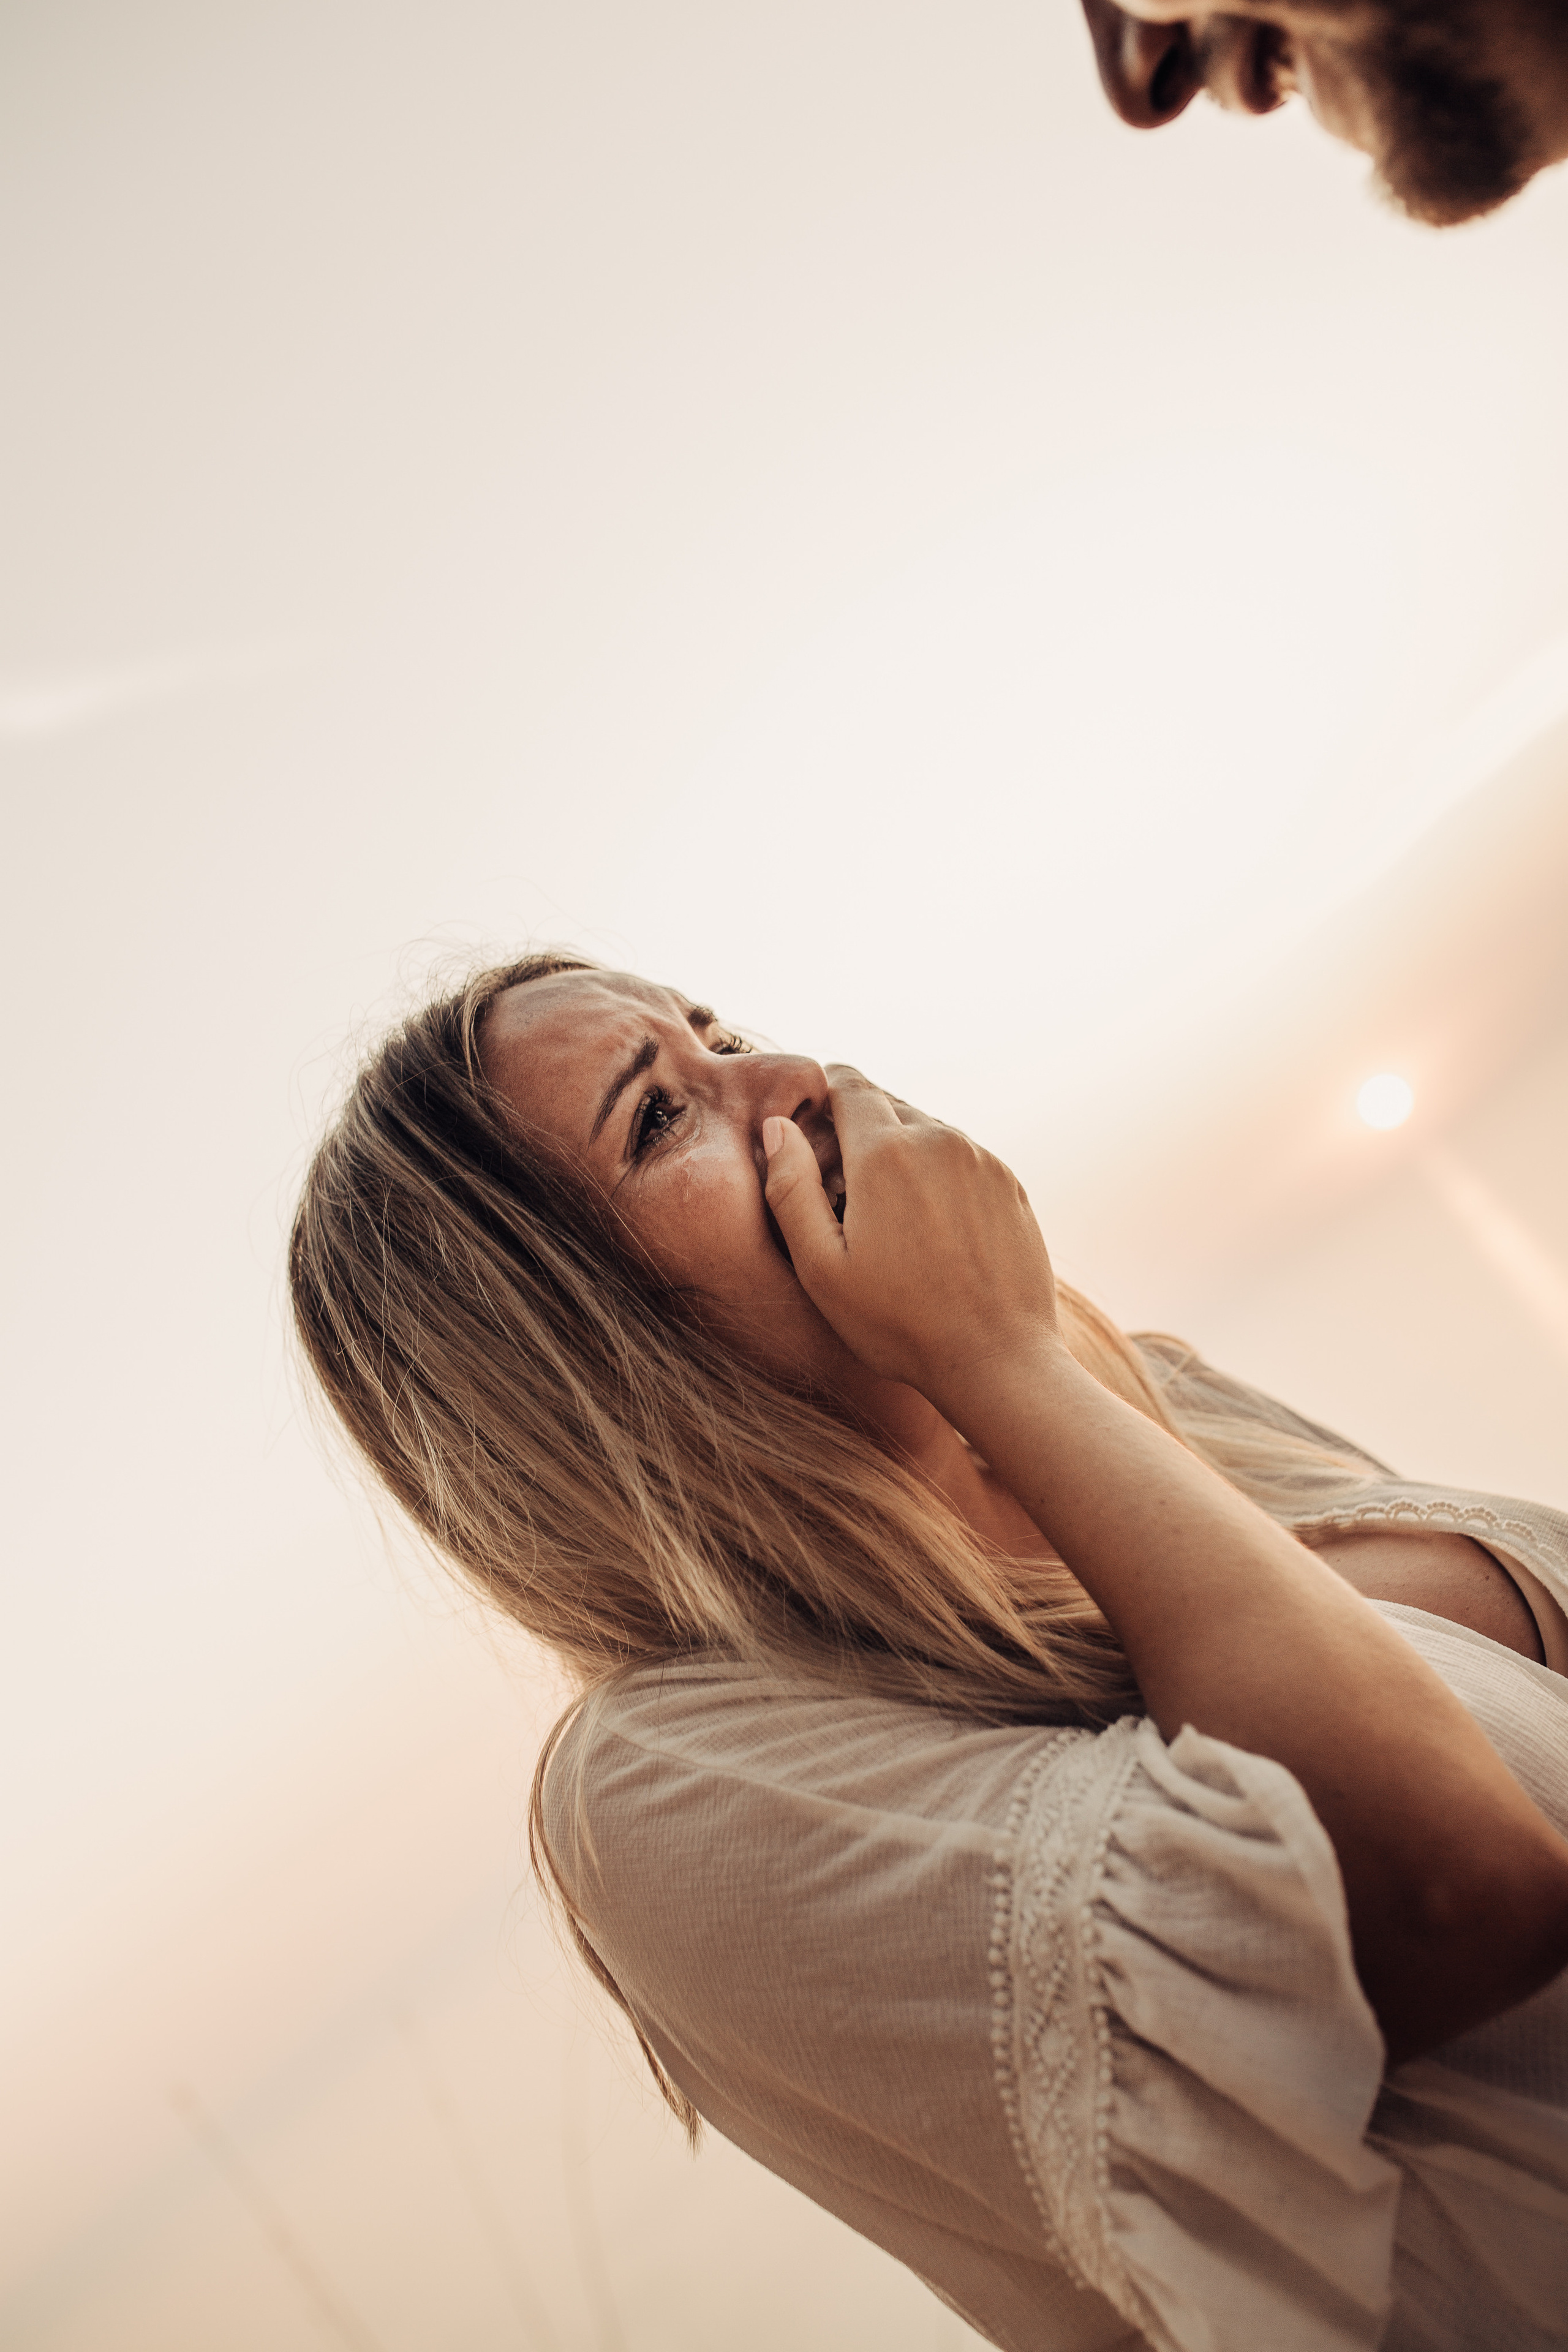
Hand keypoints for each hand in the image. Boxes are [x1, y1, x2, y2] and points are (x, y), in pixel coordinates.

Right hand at [763, 1066, 1059, 1405]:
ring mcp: (981, 1160)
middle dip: (859, 1127)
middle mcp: (939, 1139)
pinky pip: (960, 1157)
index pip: (848, 1084)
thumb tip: (778, 1126)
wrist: (998, 1360)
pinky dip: (937, 1173)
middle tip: (842, 1180)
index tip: (812, 1119)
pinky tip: (929, 1225)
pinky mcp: (1008, 1183)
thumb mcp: (821, 1267)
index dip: (823, 1093)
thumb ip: (791, 1188)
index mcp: (886, 1152)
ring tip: (886, 1210)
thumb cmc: (899, 1324)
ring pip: (926, 1129)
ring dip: (900, 1151)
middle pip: (887, 1103)